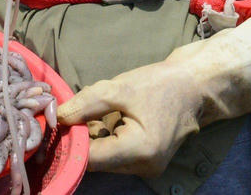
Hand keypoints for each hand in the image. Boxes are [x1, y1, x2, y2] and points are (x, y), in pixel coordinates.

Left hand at [57, 12, 250, 176]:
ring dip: (93, 139)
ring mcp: (148, 168)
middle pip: (96, 161)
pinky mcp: (148, 163)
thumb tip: (57, 117)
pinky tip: (106, 120)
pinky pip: (116, 156)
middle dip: (80, 139)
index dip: (70, 140)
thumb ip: (85, 104)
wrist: (196, 86)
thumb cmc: (162, 83)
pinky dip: (106, 140)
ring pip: (105, 159)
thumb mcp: (119, 87)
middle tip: (67, 116)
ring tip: (89, 114)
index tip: (54, 124)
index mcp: (139, 150)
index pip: (90, 156)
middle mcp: (144, 167)